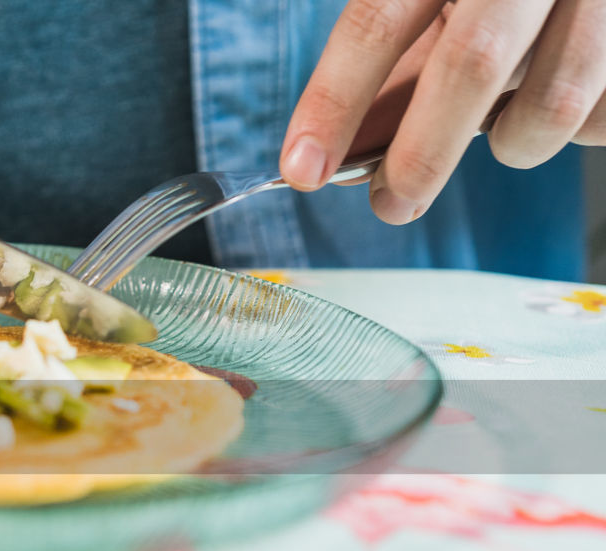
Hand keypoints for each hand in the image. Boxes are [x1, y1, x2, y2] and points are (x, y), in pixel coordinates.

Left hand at [280, 0, 605, 224]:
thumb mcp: (442, 6)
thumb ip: (398, 73)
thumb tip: (346, 156)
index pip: (377, 23)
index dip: (335, 101)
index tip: (302, 169)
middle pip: (469, 64)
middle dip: (420, 155)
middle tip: (391, 203)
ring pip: (553, 103)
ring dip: (515, 142)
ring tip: (504, 123)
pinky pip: (600, 119)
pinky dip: (576, 128)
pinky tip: (570, 94)